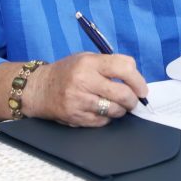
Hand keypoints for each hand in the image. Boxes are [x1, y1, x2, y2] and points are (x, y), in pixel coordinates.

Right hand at [23, 52, 147, 127]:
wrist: (38, 89)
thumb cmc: (67, 71)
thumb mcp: (87, 58)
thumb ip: (110, 64)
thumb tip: (136, 77)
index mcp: (89, 63)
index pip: (124, 68)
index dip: (138, 80)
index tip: (142, 89)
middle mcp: (84, 81)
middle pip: (122, 93)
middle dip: (133, 99)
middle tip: (134, 101)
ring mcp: (79, 101)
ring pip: (114, 110)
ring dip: (121, 110)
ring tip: (119, 106)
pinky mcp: (75, 117)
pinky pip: (102, 122)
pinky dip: (108, 118)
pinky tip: (104, 112)